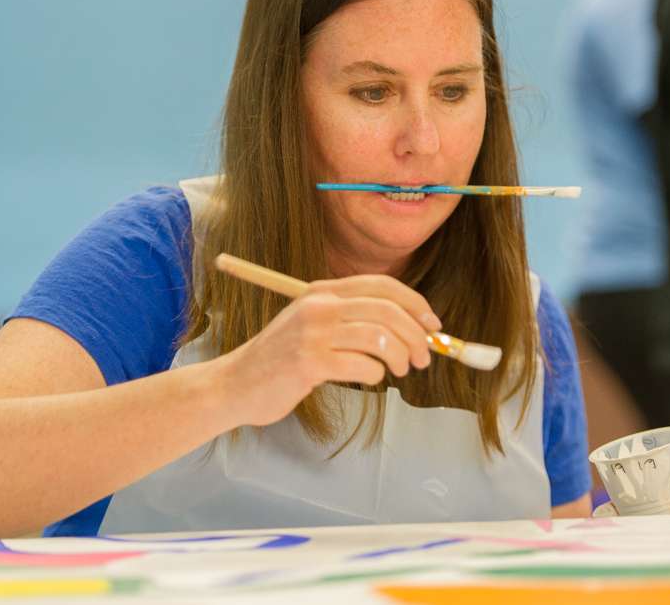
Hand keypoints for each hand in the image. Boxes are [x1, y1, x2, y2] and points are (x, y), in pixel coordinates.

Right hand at [213, 274, 441, 426]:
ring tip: (398, 370)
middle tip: (423, 357)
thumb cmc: (281, 361)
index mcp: (322, 292)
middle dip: (415, 335)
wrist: (236, 383)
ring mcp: (312, 332)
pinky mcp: (309, 362)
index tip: (432, 325)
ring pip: (379, 338)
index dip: (415, 304)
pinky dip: (375, 374)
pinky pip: (362, 365)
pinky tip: (368, 377)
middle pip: (386, 311)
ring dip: (399, 357)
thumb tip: (411, 329)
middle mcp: (318, 306)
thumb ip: (352, 320)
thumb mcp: (313, 326)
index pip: (382, 286)